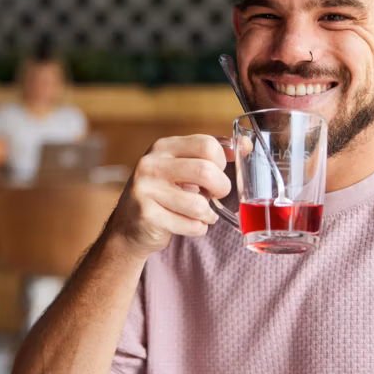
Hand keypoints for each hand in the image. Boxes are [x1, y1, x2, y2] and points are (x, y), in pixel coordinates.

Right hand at [105, 134, 230, 256]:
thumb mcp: (181, 166)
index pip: (206, 144)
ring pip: (199, 204)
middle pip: (206, 171)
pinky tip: (188, 224)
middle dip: (221, 188)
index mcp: (163, 147)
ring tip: (201, 214)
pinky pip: (191, 225)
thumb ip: (210, 154)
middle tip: (218, 195)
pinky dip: (198, 229)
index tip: (218, 172)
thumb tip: (245, 145)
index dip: (221, 162)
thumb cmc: (163, 193)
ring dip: (208, 213)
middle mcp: (151, 164)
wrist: (128, 226)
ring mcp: (146, 190)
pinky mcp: (147, 215)